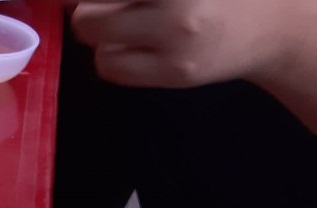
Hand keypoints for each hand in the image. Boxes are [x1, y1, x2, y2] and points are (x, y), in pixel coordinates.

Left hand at [70, 0, 316, 89]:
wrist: (267, 26)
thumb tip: (68, 2)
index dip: (72, 0)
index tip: (70, 3)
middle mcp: (177, 4)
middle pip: (87, 13)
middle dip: (87, 9)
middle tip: (104, 9)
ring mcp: (177, 39)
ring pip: (93, 38)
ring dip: (99, 31)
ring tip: (127, 23)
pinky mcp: (175, 73)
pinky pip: (110, 67)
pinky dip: (111, 55)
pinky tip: (136, 45)